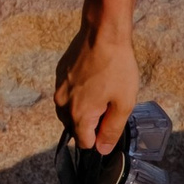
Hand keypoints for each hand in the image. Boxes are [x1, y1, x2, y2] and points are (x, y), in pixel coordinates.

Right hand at [54, 18, 142, 154]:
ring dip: (84, 109)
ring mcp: (59, 88)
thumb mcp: (123, 103)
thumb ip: (111, 130)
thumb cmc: (117, 68)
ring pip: (69, 111)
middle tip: (110, 105)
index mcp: (77, 114)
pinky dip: (79, 94)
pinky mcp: (60, 75)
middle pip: (75, 128)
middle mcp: (62, 104)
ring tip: (103, 92)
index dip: (99, 139)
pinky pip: (68, 94)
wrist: (103, 33)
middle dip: (91, 124)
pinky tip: (95, 80)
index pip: (84, 143)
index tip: (111, 123)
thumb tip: (102, 150)